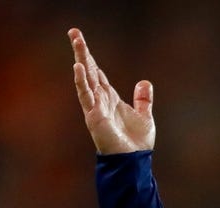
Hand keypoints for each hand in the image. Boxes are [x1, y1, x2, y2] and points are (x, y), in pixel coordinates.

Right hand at [68, 27, 155, 153]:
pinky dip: (82, 81)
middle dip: (82, 52)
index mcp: (111, 99)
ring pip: (86, 78)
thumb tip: (145, 82)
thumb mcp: (145, 116)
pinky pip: (86, 95)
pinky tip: (78, 67)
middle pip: (90, 71)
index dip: (91, 59)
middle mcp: (101, 101)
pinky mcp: (94, 117)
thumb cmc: (136, 144)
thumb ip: (143, 100)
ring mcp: (96, 108)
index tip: (82, 43)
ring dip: (80, 58)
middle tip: (74, 32)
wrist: (134, 162)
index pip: (98, 74)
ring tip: (75, 39)